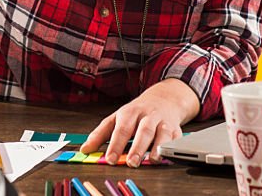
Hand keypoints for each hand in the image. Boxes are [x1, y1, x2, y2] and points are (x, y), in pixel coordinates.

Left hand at [80, 79, 200, 166]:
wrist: (163, 98)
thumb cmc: (137, 112)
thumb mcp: (116, 118)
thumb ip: (100, 134)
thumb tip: (85, 149)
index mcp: (130, 112)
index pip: (122, 128)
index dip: (116, 144)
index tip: (110, 159)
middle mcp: (147, 116)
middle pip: (143, 130)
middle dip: (138, 147)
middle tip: (132, 162)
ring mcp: (163, 122)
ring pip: (162, 134)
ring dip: (157, 147)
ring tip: (151, 160)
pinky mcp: (176, 129)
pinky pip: (176, 139)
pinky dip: (173, 147)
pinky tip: (167, 155)